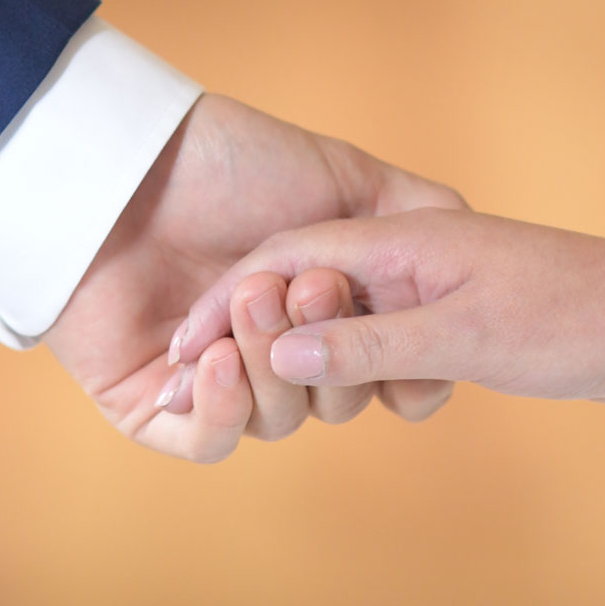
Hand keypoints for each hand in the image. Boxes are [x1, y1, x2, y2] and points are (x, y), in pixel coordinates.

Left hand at [42, 94, 465, 462]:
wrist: (130, 163)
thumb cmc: (234, 161)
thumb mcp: (347, 176)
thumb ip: (417, 214)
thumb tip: (474, 263)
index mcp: (320, 312)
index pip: (381, 374)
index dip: (402, 364)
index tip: (407, 330)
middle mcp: (273, 352)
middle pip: (337, 401)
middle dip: (333, 350)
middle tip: (310, 285)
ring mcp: (214, 384)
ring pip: (278, 420)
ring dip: (276, 366)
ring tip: (251, 298)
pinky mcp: (155, 407)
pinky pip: (209, 444)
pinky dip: (227, 412)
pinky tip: (223, 361)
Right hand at [173, 208, 604, 404]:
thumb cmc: (572, 317)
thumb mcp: (463, 334)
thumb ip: (369, 341)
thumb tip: (283, 350)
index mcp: (400, 239)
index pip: (285, 260)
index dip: (230, 301)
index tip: (183, 346)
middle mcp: (409, 254)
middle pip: (303, 284)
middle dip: (255, 328)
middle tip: (204, 381)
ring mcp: (433, 282)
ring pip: (342, 313)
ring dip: (308, 350)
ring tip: (264, 393)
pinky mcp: (458, 312)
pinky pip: (383, 334)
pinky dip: (358, 361)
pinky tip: (351, 391)